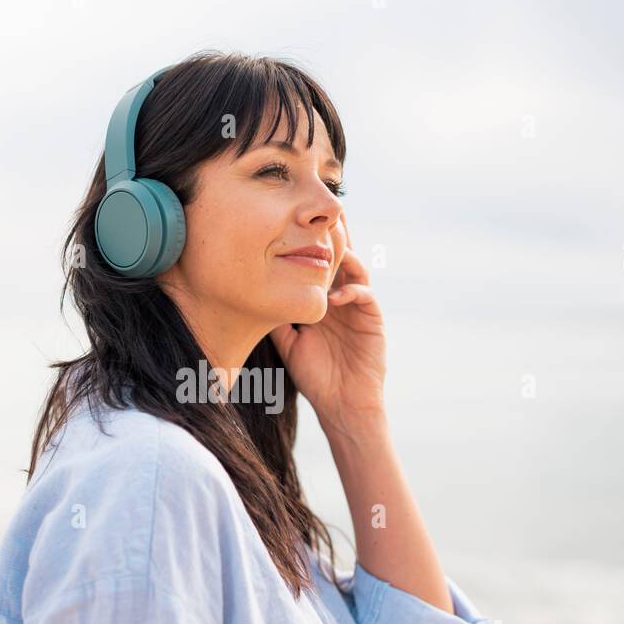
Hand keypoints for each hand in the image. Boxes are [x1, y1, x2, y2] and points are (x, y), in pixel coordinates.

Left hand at [268, 211, 386, 436]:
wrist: (342, 404)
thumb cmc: (315, 375)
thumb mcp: (288, 343)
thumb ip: (276, 319)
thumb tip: (250, 296)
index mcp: (323, 298)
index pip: (318, 263)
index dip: (307, 245)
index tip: (288, 228)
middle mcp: (342, 297)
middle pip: (339, 256)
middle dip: (329, 237)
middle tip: (314, 219)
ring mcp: (359, 306)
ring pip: (355, 268)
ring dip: (342, 255)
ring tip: (326, 249)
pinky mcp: (373, 320)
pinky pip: (365, 295)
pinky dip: (350, 291)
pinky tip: (334, 297)